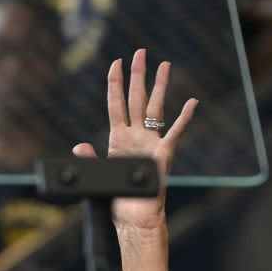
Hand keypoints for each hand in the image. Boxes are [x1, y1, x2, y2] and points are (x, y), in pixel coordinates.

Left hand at [72, 49, 196, 231]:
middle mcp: (135, 136)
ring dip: (160, 86)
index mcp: (117, 139)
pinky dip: (184, 118)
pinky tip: (192, 102)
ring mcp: (151, 143)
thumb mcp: (96, 176)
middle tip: (140, 52)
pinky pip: (175, 133)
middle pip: (137, 99)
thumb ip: (89, 159)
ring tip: (165, 64)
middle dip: (138, 75)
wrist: (132, 218)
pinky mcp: (164, 155)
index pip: (115, 104)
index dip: (114, 83)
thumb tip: (79, 145)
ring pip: (156, 108)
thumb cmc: (116, 199)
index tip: (115, 62)